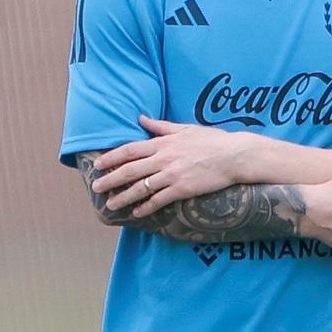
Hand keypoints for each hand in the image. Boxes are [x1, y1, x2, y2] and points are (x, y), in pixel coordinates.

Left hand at [91, 116, 258, 215]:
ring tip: (110, 205)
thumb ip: (160, 126)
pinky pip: (159, 200)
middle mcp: (163, 159)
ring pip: (141, 188)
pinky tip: (137, 213)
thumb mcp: (185, 128)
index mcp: (162, 143)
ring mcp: (172, 175)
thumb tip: (141, 118)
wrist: (236, 156)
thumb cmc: (212, 141)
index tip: (98, 164)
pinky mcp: (182, 189)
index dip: (111, 157)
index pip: (129, 150)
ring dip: (123, 197)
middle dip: (110, 179)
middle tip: (95, 187)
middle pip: (130, 170)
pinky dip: (146, 207)